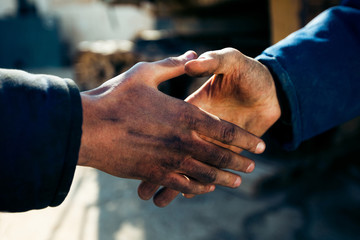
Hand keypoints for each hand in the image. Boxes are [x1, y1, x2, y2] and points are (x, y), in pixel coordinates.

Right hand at [78, 51, 265, 195]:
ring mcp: (170, 160)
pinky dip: (198, 188)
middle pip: (221, 155)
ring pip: (207, 174)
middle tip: (252, 167)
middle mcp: (183, 140)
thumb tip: (192, 55)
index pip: (226, 130)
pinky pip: (184, 185)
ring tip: (237, 182)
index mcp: (184, 115)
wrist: (87, 128)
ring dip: (225, 178)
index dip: (245, 139)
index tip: (259, 146)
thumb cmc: (115, 98)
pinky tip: (206, 188)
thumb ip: (173, 65)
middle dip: (240, 161)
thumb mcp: (144, 73)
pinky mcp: (155, 173)